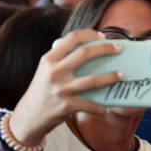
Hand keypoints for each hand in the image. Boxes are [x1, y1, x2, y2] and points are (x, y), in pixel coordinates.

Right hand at [8, 30, 122, 145]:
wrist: (29, 116)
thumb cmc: (43, 90)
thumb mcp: (46, 70)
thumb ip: (62, 60)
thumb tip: (92, 50)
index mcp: (49, 59)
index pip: (71, 38)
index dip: (90, 34)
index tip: (103, 36)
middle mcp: (54, 72)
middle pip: (84, 54)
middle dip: (105, 49)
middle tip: (119, 49)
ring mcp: (61, 89)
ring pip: (92, 80)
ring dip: (110, 77)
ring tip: (121, 75)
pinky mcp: (66, 106)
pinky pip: (90, 105)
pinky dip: (101, 107)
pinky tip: (106, 108)